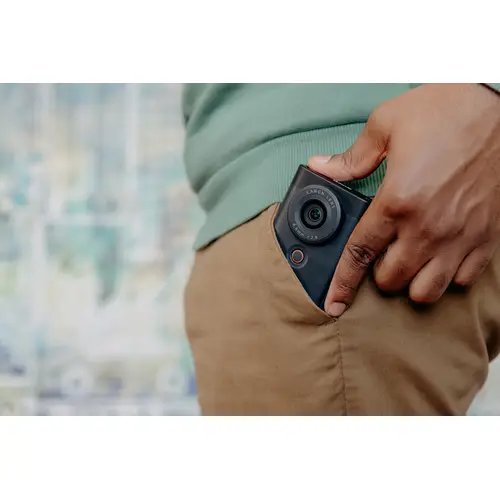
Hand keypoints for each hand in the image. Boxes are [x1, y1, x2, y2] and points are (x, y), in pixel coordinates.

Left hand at [308, 83, 499, 316]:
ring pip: (427, 291)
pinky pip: (464, 279)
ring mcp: (460, 236)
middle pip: (392, 280)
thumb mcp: (387, 124)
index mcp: (397, 201)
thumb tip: (320, 168)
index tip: (333, 302)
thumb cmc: (446, 110)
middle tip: (380, 254)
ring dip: (411, 282)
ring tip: (409, 260)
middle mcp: (428, 227)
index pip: (360, 255)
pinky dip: (447, 276)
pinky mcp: (486, 237)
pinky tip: (440, 255)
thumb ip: (351, 158)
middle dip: (378, 273)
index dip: (342, 283)